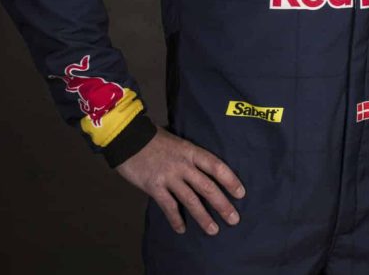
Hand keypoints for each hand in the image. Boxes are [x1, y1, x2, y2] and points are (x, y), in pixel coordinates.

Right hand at [116, 127, 244, 234]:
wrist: (128, 138)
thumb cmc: (155, 139)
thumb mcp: (179, 142)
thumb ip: (192, 157)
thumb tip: (207, 171)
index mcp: (192, 152)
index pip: (217, 166)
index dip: (231, 180)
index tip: (241, 194)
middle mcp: (183, 165)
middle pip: (207, 187)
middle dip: (222, 205)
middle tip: (234, 219)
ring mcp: (168, 177)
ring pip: (190, 200)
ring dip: (203, 217)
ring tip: (213, 230)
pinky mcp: (153, 187)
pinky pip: (168, 206)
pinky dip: (176, 219)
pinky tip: (182, 229)